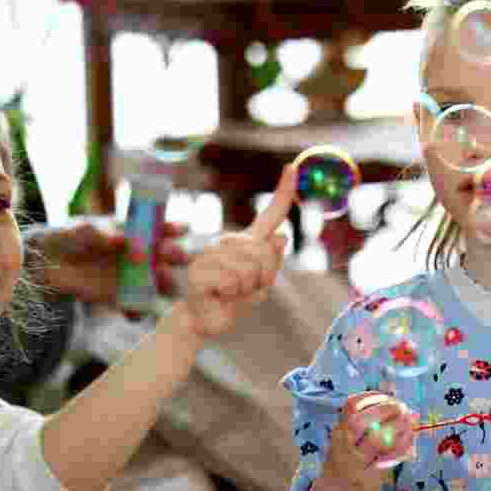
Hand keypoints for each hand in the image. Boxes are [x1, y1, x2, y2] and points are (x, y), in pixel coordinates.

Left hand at [37, 219, 192, 306]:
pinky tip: (131, 310)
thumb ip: (98, 234)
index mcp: (140, 233)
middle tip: (170, 254)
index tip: (181, 229)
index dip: (177, 229)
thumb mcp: (81, 230)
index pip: (166, 230)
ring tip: (159, 280)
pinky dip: (137, 311)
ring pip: (164, 285)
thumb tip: (119, 242)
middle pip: (173, 259)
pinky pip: (138, 309)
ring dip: (167, 283)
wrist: (50, 263)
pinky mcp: (122, 299)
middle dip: (178, 255)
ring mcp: (136, 279)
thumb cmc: (70, 237)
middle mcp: (145, 256)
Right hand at [167, 163, 294, 338]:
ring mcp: (211, 254)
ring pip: (250, 269)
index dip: (283, 192)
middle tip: (244, 290)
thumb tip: (281, 236)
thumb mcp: (260, 285)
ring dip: (246, 289)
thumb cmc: (232, 301)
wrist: (204, 323)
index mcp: (247, 243)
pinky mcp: (198, 270)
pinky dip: (231, 295)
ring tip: (230, 294)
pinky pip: (232, 281)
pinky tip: (218, 296)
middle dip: (263, 278)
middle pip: (265, 253)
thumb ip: (271, 263)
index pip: (269, 215)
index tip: (291, 167)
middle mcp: (228, 242)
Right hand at [304, 392, 417, 490]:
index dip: (372, 396)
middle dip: (385, 410)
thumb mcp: (345, 445)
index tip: (388, 396)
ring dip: (397, 427)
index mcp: (339, 433)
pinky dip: (402, 448)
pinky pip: (388, 460)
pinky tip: (410, 443)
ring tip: (410, 422)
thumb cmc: (340, 470)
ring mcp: (354, 465)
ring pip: (376, 439)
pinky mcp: (367, 482)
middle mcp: (343, 447)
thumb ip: (363, 428)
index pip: (350, 406)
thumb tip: (395, 404)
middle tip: (402, 408)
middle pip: (361, 420)